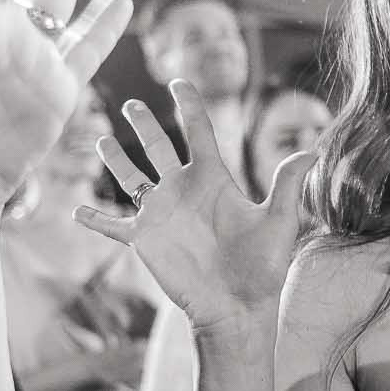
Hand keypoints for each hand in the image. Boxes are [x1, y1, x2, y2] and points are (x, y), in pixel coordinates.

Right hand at [80, 82, 311, 340]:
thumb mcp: (278, 223)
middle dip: (143, 124)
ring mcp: (161, 214)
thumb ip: (287, 185)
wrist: (237, 308)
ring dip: (114, 160)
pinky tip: (77, 212)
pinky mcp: (144, 239)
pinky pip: (113, 226)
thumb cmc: (262, 268)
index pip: (198, 131)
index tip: (178, 82)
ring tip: (100, 140)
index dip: (189, 104)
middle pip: (157, 147)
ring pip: (131, 178)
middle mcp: (183, 190)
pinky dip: (95, 219)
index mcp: (212, 179)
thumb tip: (312, 151)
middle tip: (131, 104)